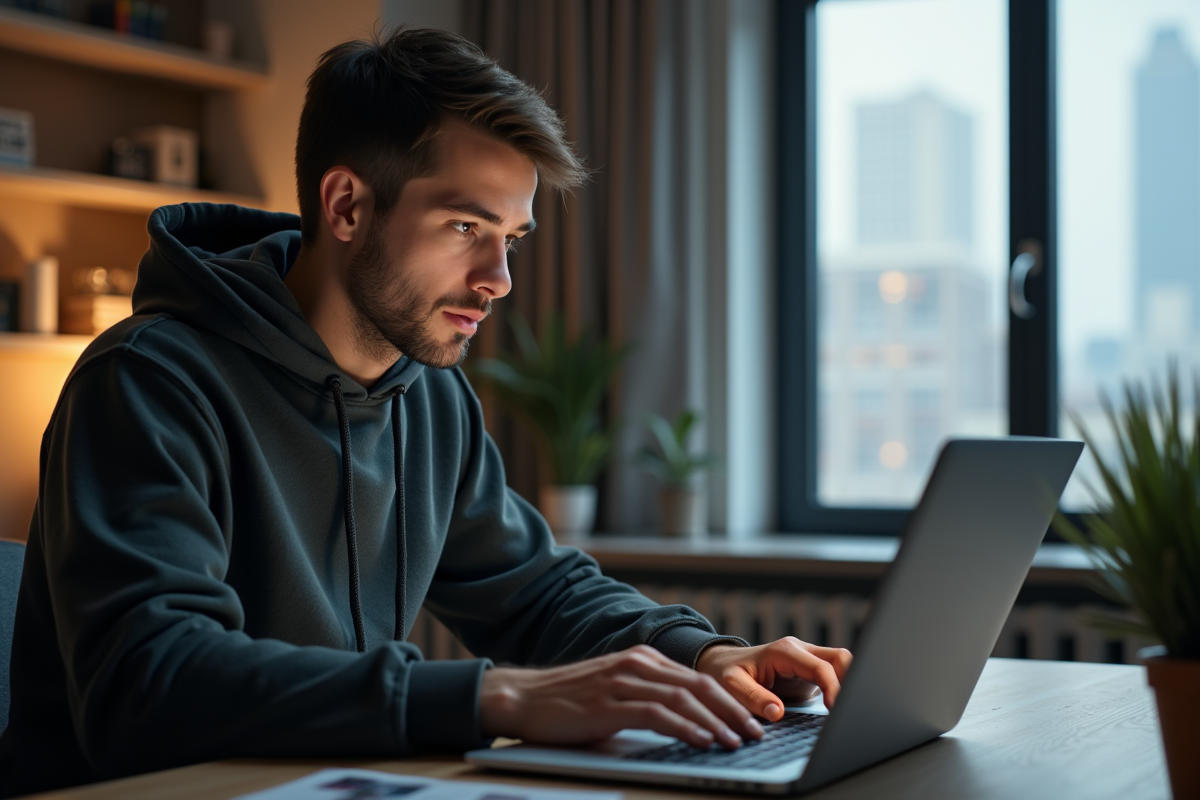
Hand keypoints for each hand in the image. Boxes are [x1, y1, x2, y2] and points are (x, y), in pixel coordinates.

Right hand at [479, 645, 764, 749]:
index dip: (729, 700)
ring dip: (715, 722)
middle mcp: (637, 664)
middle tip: (755, 733)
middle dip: (732, 710)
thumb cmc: (568, 702)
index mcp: (642, 658)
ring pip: (683, 698)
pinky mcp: (609, 702)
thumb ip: (648, 699)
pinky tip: (701, 740)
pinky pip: (657, 714)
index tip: (750, 721)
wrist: (523, 698)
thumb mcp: (615, 693)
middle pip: (698, 685)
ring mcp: (623, 681)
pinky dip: (685, 727)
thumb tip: (688, 723)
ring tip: (736, 741)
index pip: (697, 678)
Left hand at [695, 638, 852, 722]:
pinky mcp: (808, 673)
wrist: (722, 664)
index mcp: (784, 652)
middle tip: (848, 710)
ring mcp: (806, 661)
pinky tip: (839, 710)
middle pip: (840, 658)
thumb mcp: (731, 684)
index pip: (821, 667)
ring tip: (846, 711)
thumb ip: (753, 698)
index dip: (833, 688)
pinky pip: (833, 676)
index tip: (835, 710)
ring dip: (848, 684)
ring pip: (840, 664)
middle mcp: (799, 652)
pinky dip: (841, 689)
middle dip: (851, 680)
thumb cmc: (725, 672)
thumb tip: (777, 712)